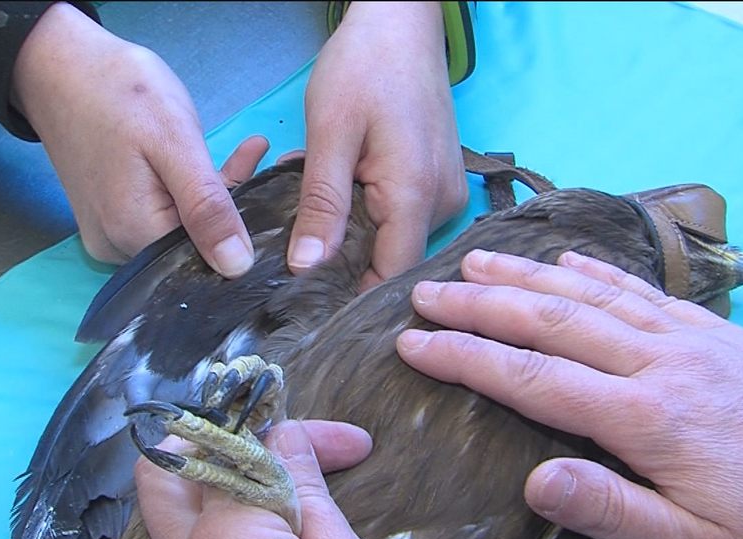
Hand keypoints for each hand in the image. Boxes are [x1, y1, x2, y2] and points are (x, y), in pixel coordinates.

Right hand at [12, 3, 263, 276]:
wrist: (57, 66)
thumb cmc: (117, 92)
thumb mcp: (174, 142)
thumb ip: (206, 206)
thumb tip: (238, 267)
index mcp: (135, 234)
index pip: (206, 257)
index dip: (241, 228)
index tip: (268, 187)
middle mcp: (116, 247)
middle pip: (192, 245)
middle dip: (230, 208)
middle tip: (259, 159)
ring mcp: (108, 234)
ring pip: (178, 229)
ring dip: (212, 197)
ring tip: (244, 152)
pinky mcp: (107, 218)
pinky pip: (157, 217)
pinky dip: (185, 192)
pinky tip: (203, 161)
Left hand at [136, 420, 429, 538]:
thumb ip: (307, 494)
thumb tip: (286, 438)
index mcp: (225, 537)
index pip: (241, 449)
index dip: (296, 435)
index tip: (346, 447)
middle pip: (161, 476)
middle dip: (208, 445)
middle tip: (266, 449)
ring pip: (164, 530)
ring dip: (206, 501)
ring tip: (267, 504)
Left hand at [289, 1, 466, 289]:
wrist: (401, 22)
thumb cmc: (365, 65)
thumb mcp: (329, 134)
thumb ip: (321, 205)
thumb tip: (306, 267)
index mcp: (417, 195)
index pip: (388, 277)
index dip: (348, 298)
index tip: (306, 307)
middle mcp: (444, 204)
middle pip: (391, 263)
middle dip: (343, 260)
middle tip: (296, 246)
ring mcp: (446, 194)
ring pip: (393, 241)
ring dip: (351, 232)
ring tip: (316, 204)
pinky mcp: (439, 183)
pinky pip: (401, 218)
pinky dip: (367, 212)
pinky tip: (341, 188)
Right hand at [396, 248, 742, 538]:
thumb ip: (612, 511)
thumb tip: (534, 479)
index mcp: (648, 419)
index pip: (534, 379)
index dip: (467, 358)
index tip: (413, 342)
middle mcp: (663, 363)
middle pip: (553, 321)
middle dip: (480, 305)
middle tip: (422, 292)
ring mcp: (694, 341)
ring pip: (594, 295)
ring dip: (528, 276)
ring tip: (474, 261)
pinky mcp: (718, 337)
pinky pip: (642, 291)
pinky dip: (596, 271)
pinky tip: (569, 262)